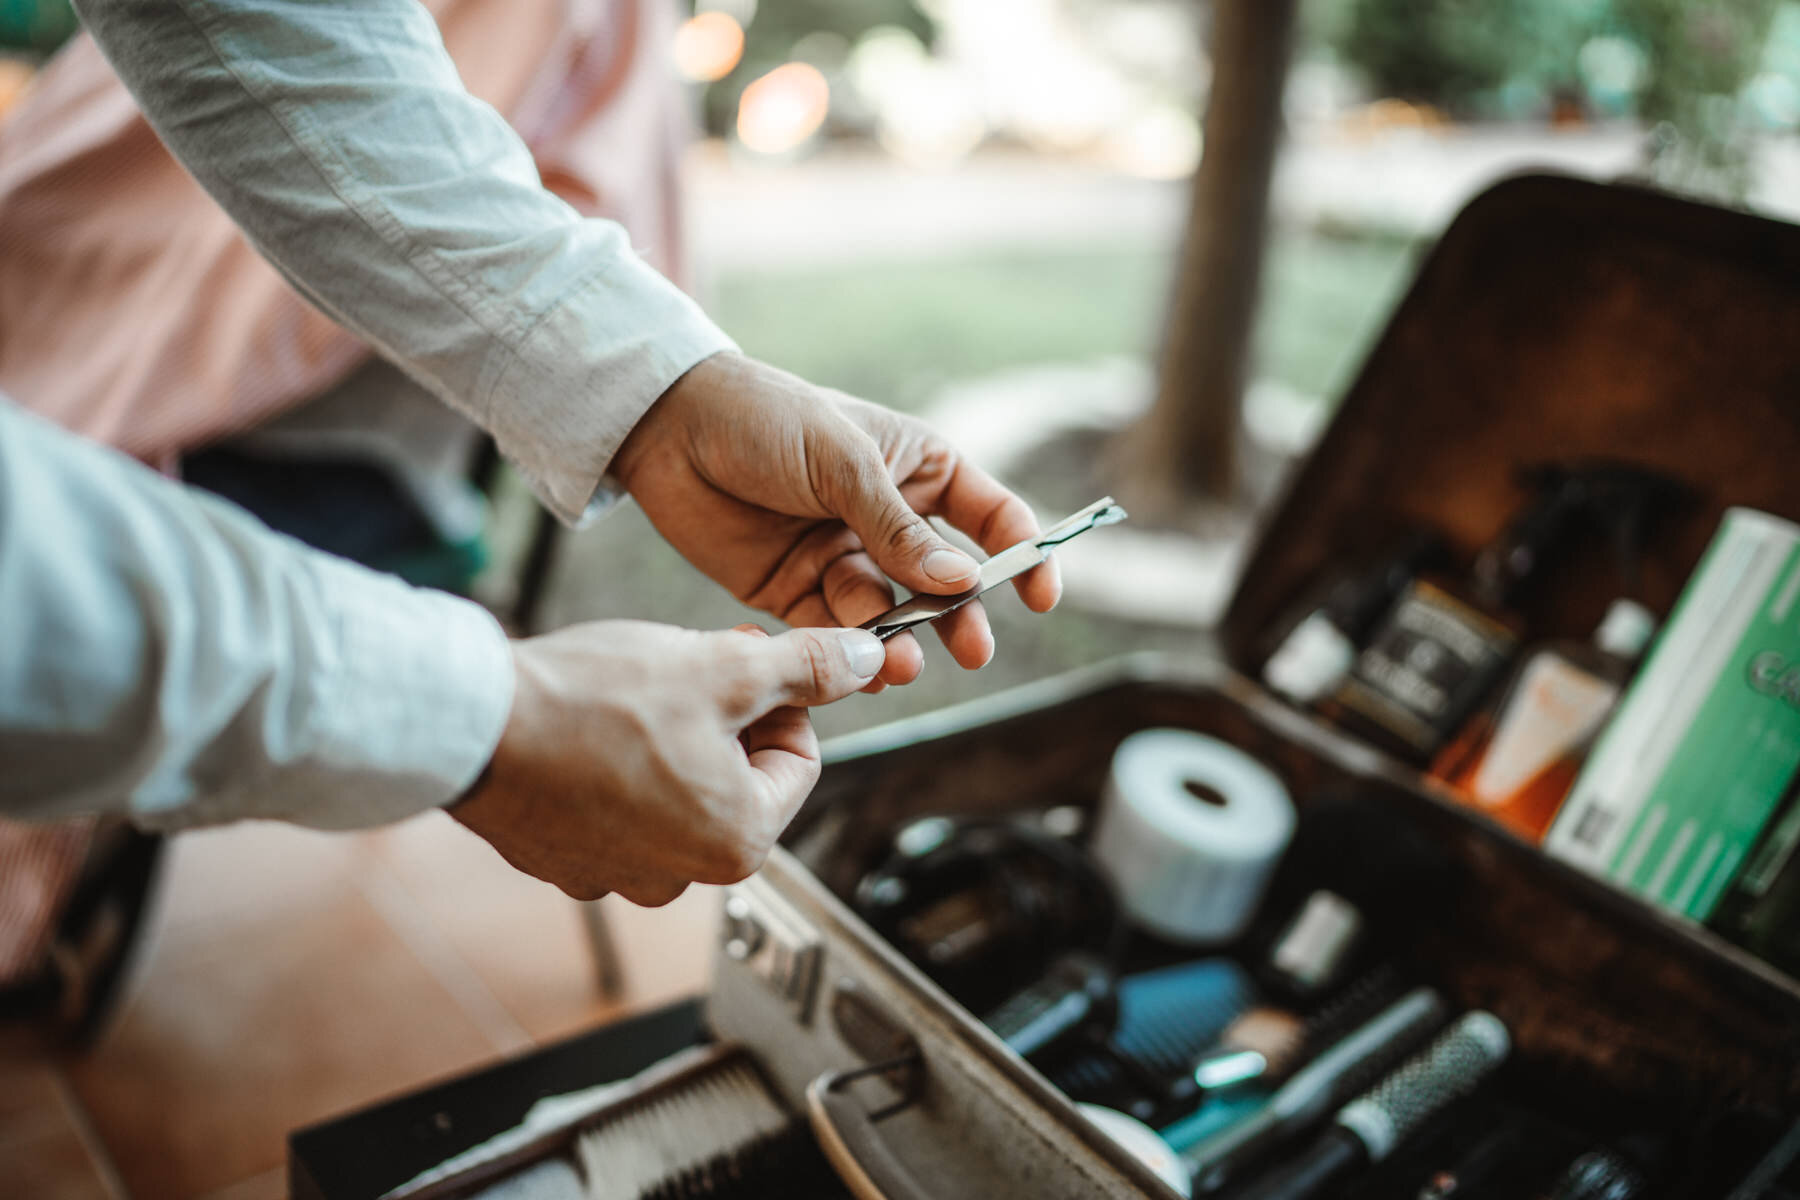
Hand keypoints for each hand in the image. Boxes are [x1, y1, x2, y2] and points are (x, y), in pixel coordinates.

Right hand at [451, 620, 883, 904]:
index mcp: (739, 841)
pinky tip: (592, 724)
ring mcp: (620, 873)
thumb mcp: (726, 669)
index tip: (753, 660)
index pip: (799, 759)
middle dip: (727, 716)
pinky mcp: (567, 859)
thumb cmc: (595, 703)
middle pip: (740, 777)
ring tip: (635, 693)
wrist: (476, 726)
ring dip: (673, 736)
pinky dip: (616, 762)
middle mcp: (684, 875)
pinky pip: (618, 804)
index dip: (783, 698)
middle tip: (694, 667)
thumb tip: (868, 664)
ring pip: (679, 787)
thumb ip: (808, 669)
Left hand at [610, 352, 1060, 687]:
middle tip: (971, 650)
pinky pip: (837, 632)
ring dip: (901, 640)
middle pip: (945, 580)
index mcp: (917, 468)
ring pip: (891, 613)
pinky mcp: (796, 591)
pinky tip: (863, 669)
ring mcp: (843, 556)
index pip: (989, 515)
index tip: (1039, 595)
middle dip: (959, 616)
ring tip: (902, 663)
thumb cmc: (765, 418)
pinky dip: (852, 653)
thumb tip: (962, 581)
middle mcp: (887, 518)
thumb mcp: (842, 461)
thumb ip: (898, 528)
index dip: (1021, 554)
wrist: (668, 429)